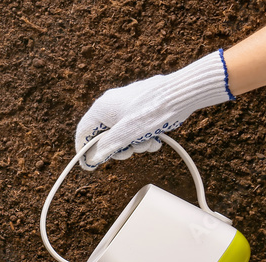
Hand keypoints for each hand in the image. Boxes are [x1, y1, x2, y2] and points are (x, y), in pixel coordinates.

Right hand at [74, 50, 233, 169]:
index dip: (84, 151)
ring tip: (148, 143)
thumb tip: (91, 159)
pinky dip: (143, 137)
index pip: (83, 133)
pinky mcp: (140, 107)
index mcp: (101, 108)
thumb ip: (107, 147)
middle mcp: (111, 105)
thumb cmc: (153, 110)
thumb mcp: (127, 134)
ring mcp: (126, 105)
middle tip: (129, 153)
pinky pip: (135, 128)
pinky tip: (156, 138)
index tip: (90, 165)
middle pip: (104, 135)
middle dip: (118, 148)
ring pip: (122, 134)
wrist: (182, 93)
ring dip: (135, 144)